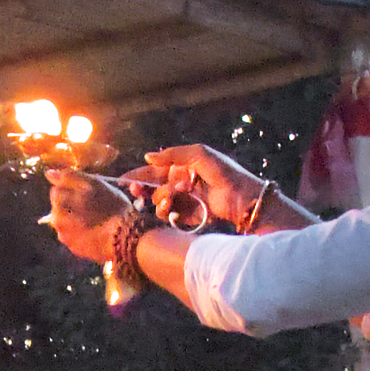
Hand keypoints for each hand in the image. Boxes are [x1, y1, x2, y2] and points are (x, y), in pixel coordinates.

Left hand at [43, 168, 130, 264]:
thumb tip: (49, 173)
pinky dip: (81, 232)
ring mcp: (64, 236)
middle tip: (94, 205)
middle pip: (60, 207)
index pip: (57, 190)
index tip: (87, 192)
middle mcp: (56, 220)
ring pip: (67, 222)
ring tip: (96, 219)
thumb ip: (69, 176)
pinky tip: (95, 230)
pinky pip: (74, 236)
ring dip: (76, 219)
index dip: (73, 189)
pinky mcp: (74, 249)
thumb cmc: (111, 206)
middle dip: (72, 204)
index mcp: (59, 202)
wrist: (124, 237)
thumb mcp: (93, 183)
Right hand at [140, 144, 265, 231]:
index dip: (140, 175)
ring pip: (160, 202)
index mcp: (184, 167)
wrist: (244, 200)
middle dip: (145, 189)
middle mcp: (182, 183)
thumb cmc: (225, 173)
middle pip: (155, 187)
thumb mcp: (200, 155)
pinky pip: (170, 215)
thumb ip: (174, 154)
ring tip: (168, 201)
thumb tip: (148, 156)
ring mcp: (185, 200)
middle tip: (137, 193)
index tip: (126, 181)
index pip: (156, 170)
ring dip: (160, 200)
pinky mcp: (189, 216)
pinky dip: (167, 212)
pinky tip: (172, 209)